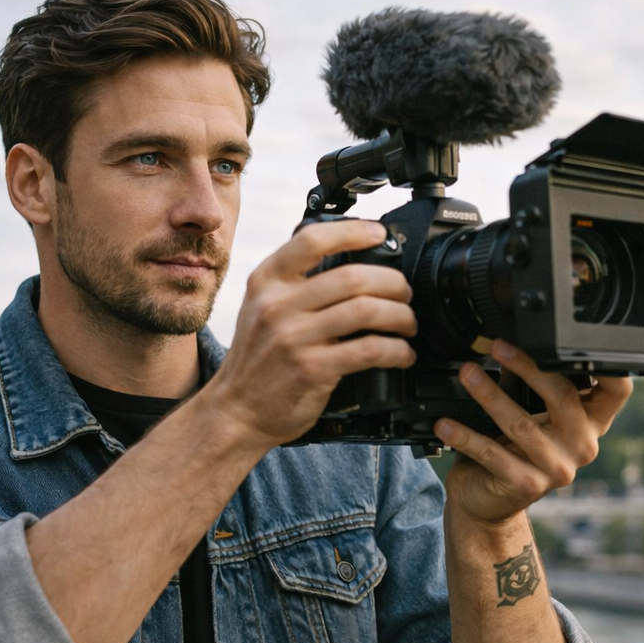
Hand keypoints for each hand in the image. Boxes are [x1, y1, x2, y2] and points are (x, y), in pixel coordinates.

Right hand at [206, 219, 416, 452]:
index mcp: (266, 282)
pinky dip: (397, 350)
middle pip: (352, 276)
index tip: (380, 234)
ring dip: (400, 316)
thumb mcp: (261, 309)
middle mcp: (277, 305)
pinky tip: (402, 354)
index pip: (312, 240)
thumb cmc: (257, 361)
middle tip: (405, 294)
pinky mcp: (312, 369)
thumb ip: (294, 285)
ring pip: (366, 311)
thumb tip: (351, 264)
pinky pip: (369, 350)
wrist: (235, 411)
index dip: (353, 231)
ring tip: (408, 323)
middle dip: (392, 283)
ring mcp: (294, 337)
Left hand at [435, 339, 630, 524]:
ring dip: (489, 395)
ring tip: (467, 374)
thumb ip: (528, 381)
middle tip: (497, 347)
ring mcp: (557, 469)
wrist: (489, 502)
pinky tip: (446, 424)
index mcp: (590, 424)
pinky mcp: (527, 485)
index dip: (608, 366)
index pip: (617, 391)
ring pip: (522, 424)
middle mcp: (582, 446)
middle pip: (563, 396)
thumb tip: (509, 339)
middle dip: (528, 367)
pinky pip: (492, 454)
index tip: (577, 338)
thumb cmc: (511, 451)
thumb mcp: (528, 412)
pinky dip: (466, 436)